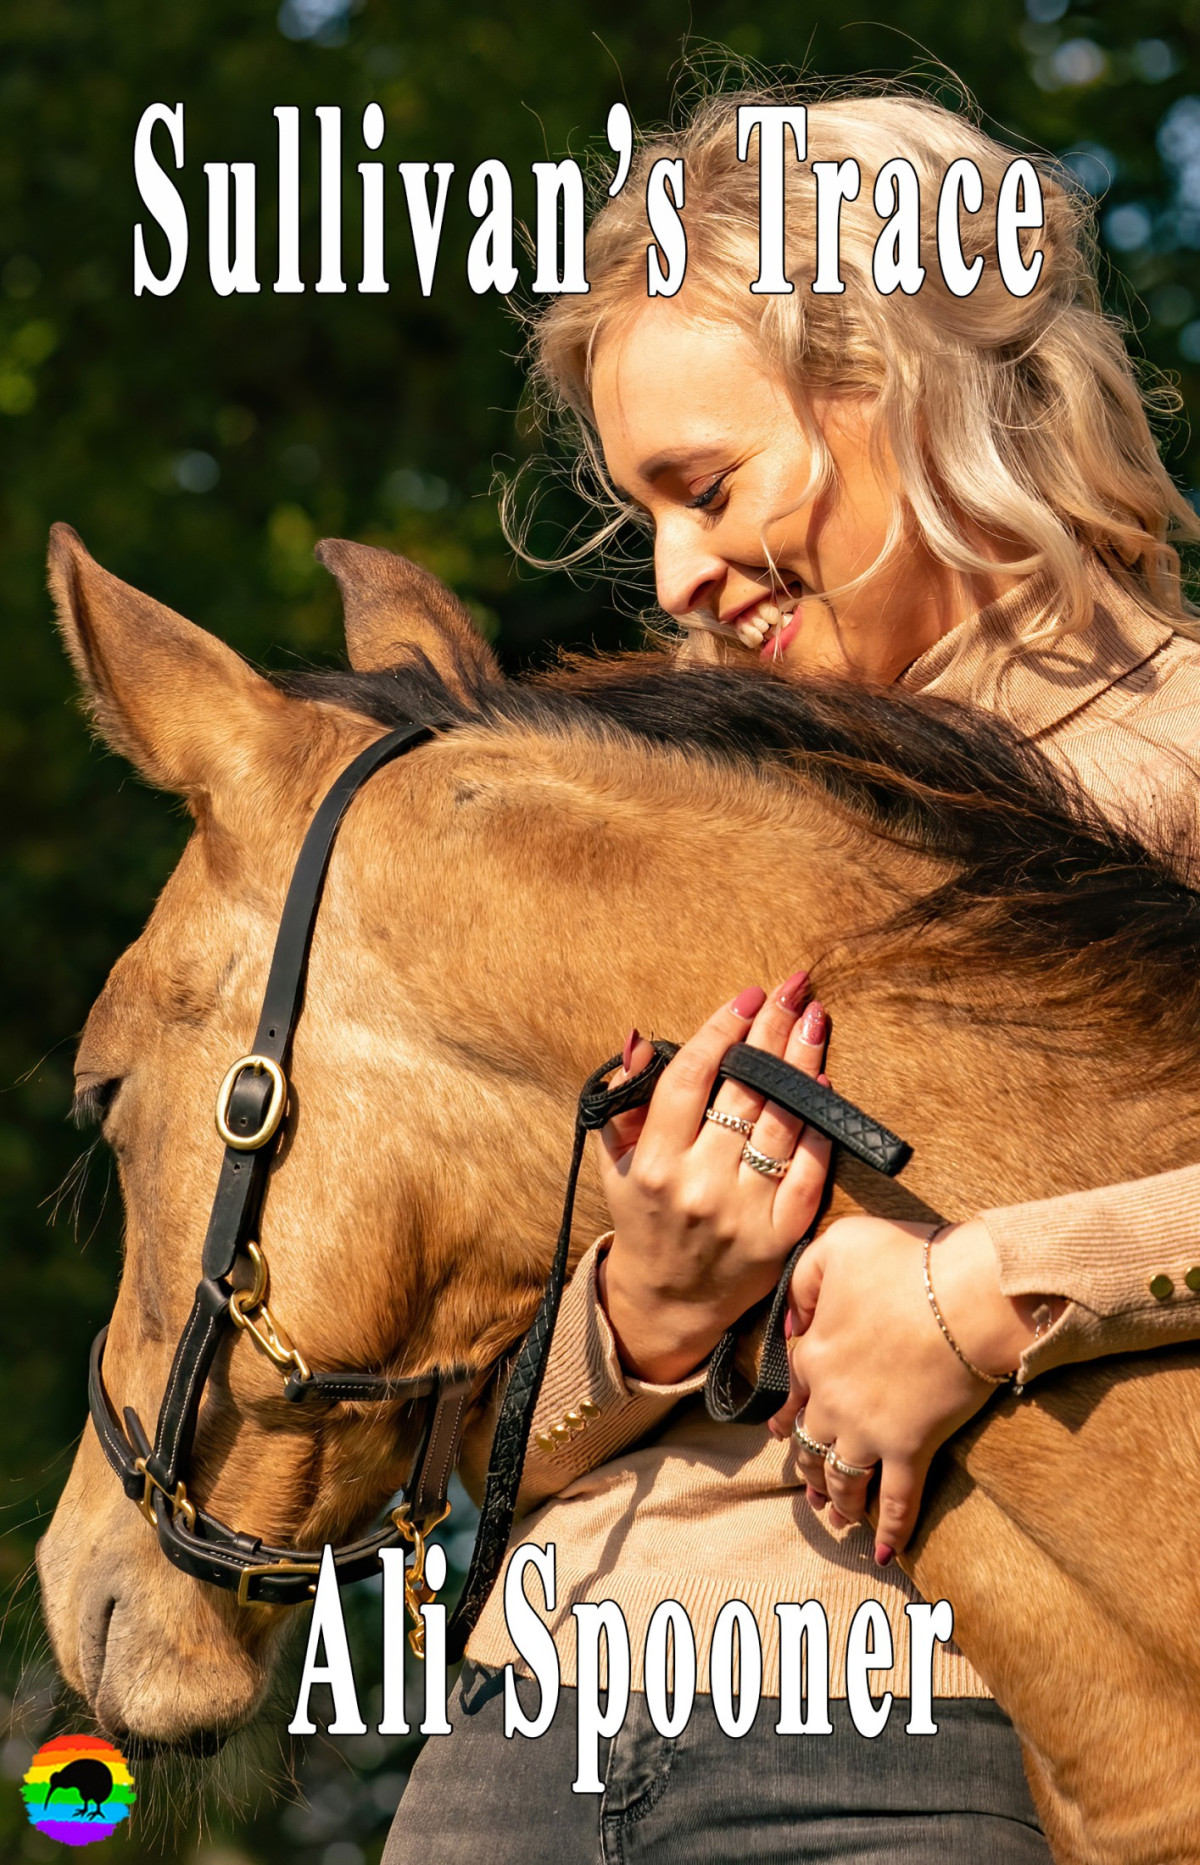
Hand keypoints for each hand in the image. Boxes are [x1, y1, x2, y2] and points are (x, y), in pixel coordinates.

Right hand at [596, 971, 831, 1383]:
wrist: (670, 1302)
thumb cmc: (643, 1216)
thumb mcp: (616, 1161)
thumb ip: (625, 1100)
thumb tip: (637, 1041)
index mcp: (654, 1163)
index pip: (689, 1080)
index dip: (720, 1032)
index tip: (746, 998)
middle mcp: (698, 1186)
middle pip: (743, 1091)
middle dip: (772, 1031)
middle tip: (794, 990)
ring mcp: (743, 1213)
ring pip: (781, 1121)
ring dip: (802, 1063)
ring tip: (815, 1020)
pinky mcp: (781, 1235)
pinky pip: (808, 1169)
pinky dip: (821, 1124)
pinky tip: (827, 1085)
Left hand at [772, 1215, 1061, 1562]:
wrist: (965, 1294)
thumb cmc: (907, 1261)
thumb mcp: (837, 1245)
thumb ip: (803, 1281)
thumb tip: (788, 1323)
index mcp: (813, 1352)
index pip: (791, 1391)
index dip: (787, 1414)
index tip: (783, 1432)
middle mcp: (832, 1400)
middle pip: (810, 1444)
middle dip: (807, 1468)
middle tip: (809, 1489)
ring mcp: (870, 1430)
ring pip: (843, 1479)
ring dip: (838, 1501)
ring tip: (837, 1519)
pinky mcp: (912, 1448)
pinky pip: (897, 1500)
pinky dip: (890, 1529)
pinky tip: (884, 1553)